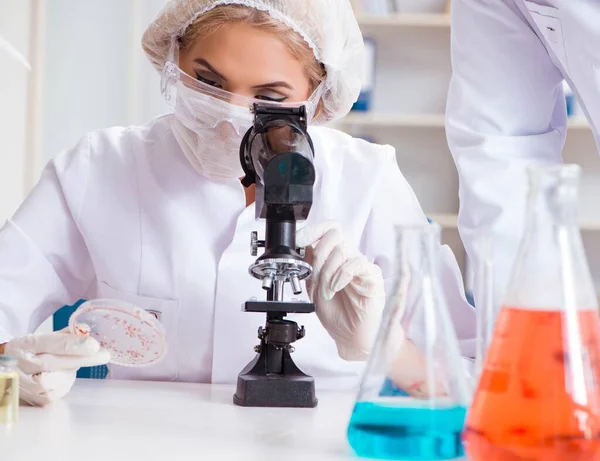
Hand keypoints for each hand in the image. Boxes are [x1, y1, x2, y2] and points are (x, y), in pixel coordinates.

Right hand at [4, 329, 109, 406]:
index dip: (73, 344)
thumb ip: (64, 335)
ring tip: (65, 365)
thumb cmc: (28, 354)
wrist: (8, 373)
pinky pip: (59, 391)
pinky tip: (58, 376)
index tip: (94, 345)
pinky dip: (65, 382)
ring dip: (70, 371)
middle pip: (56, 362)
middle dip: (83, 358)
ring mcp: (27, 385)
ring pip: (59, 379)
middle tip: (104, 355)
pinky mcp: (35, 400)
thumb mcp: (40, 339)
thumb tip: (86, 330)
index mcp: (26, 345)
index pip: (51, 344)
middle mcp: (23, 365)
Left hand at [296, 221, 385, 360]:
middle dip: (318, 255)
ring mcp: (362, 265)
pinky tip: (335, 288)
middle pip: (335, 234)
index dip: (313, 230)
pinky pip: (356, 264)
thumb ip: (310, 268)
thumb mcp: (314, 288)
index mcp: (335, 257)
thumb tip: (303, 248)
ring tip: (325, 291)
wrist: (350, 337)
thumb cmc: (337, 314)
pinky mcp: (372, 276)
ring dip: (327, 272)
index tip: (298, 240)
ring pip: (342, 250)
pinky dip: (341, 275)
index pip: (328, 229)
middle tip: (314, 276)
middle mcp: (349, 257)